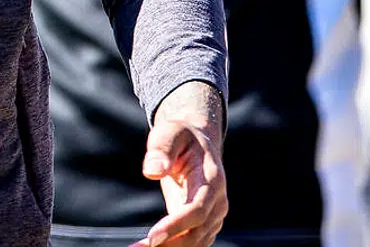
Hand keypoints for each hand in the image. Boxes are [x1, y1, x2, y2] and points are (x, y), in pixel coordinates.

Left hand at [134, 80, 227, 246]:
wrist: (197, 144)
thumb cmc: (181, 136)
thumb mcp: (170, 132)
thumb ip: (162, 148)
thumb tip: (152, 171)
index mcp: (212, 179)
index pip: (197, 209)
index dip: (177, 225)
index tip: (152, 237)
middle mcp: (217, 202)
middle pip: (197, 233)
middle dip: (169, 244)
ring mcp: (212, 216)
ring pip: (194, 242)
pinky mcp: (202, 224)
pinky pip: (189, 242)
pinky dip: (170, 246)